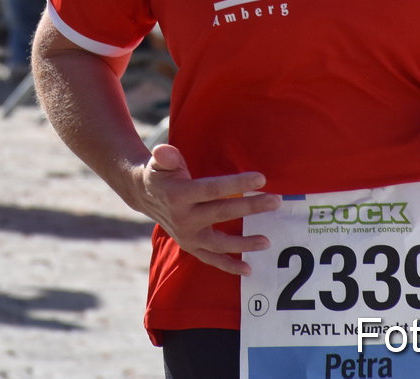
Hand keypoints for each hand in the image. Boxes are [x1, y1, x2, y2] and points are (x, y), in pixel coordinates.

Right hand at [128, 145, 279, 276]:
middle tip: (275, 201)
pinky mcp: (190, 247)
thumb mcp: (159, 162)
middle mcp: (183, 219)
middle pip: (222, 214)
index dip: (237, 184)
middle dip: (250, 207)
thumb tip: (163, 151)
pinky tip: (248, 269)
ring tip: (267, 241)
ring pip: (219, 243)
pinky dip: (229, 266)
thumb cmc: (159, 174)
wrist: (144, 195)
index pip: (213, 189)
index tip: (261, 179)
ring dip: (244, 244)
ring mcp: (187, 236)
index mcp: (178, 195)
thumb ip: (165, 157)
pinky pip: (212, 259)